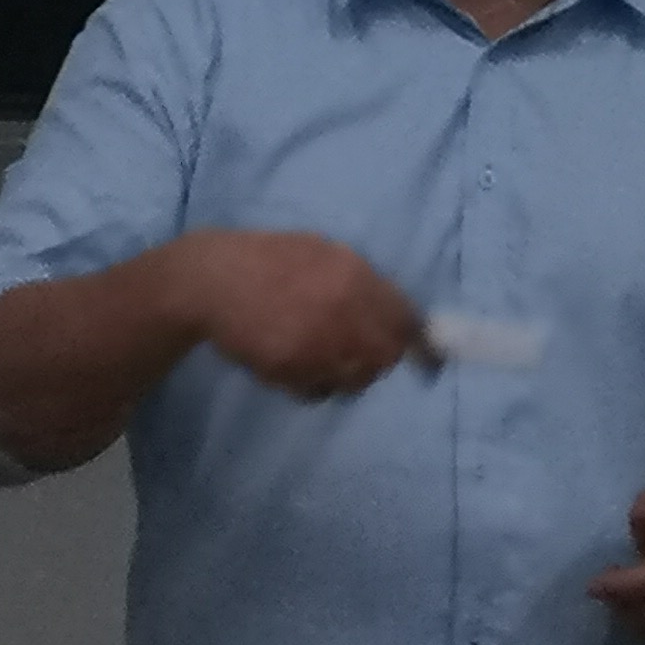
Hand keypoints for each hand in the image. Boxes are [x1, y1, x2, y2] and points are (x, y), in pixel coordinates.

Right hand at [178, 229, 429, 403]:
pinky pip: (319, 390)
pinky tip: (296, 362)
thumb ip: (362, 284)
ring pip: (356, 378)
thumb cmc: (271, 260)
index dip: (420, 343)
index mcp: (354, 276)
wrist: (214, 278)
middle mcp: (342, 311)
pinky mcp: (289, 369)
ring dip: (348, 373)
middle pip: (385, 356)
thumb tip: (402, 317)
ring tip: (322, 353)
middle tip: (358, 351)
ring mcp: (315, 344)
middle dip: (379, 358)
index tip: (430, 358)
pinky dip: (315, 384)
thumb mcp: (325, 254)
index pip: (405, 321)